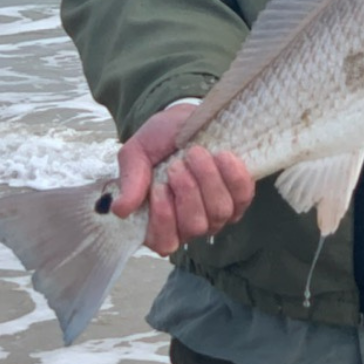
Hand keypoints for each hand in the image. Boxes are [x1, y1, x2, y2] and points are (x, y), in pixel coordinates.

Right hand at [111, 103, 254, 255]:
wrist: (184, 120)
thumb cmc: (158, 142)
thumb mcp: (137, 154)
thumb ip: (130, 180)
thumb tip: (120, 209)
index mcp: (160, 222)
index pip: (164, 243)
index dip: (164, 219)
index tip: (159, 186)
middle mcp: (191, 225)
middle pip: (195, 226)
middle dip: (187, 191)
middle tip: (176, 164)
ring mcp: (217, 214)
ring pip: (220, 211)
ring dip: (208, 179)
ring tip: (195, 153)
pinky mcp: (240, 198)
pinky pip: (243, 195)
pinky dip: (232, 174)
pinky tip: (221, 155)